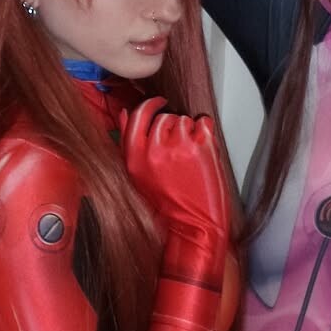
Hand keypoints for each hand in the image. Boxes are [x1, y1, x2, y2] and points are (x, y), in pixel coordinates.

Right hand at [121, 97, 230, 282]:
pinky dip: (206, 133)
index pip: (137, 116)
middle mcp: (153, 150)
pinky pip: (203, 122)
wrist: (195, 227)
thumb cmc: (168, 206)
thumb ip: (128, 144)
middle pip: (163, 117)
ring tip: (191, 156)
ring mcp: (178, 146)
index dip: (150, 106)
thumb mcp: (139, 177)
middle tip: (180, 148)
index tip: (158, 103)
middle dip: (173, 127)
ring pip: (184, 118)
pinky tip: (203, 152)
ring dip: (190, 131)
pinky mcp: (201, 146)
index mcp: (134, 158)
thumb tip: (124, 113)